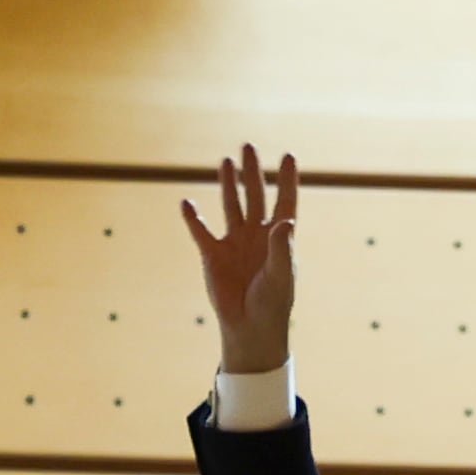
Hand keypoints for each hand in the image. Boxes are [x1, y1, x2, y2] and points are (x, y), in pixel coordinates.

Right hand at [182, 145, 298, 377]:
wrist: (250, 328)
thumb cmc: (272, 303)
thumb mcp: (280, 275)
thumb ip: (283, 248)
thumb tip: (286, 221)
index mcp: (279, 237)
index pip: (285, 201)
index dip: (287, 180)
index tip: (288, 156)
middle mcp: (257, 234)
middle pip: (255, 195)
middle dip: (252, 172)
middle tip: (247, 146)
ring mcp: (234, 242)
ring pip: (231, 206)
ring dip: (228, 184)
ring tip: (225, 161)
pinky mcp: (213, 255)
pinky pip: (201, 231)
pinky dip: (193, 218)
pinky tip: (187, 203)